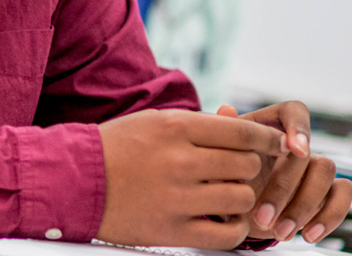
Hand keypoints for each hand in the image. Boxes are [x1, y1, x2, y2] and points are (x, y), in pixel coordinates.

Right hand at [97, 109, 287, 247]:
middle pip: (247, 165)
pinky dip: (234, 229)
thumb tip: (237, 116)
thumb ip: (196, 123)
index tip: (278, 144)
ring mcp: (178, 197)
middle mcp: (179, 160)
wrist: (73, 182)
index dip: (268, 138)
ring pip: (242, 197)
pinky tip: (223, 219)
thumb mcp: (151, 123)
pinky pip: (228, 234)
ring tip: (226, 195)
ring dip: (240, 197)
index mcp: (174, 127)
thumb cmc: (115, 148)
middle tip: (237, 171)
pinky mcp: (173, 230)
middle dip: (249, 168)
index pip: (241, 131)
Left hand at [216, 103, 351, 243]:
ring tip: (279, 232)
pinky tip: (308, 235)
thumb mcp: (214, 160)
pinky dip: (330, 216)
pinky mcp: (326, 190)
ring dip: (304, 206)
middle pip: (305, 154)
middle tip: (261, 216)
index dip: (299, 127)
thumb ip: (220, 138)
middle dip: (284, 189)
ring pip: (326, 171)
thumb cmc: (224, 178)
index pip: (293, 111)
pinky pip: (343, 194)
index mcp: (268, 127)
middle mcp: (294, 144)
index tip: (296, 150)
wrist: (234, 210)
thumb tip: (225, 110)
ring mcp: (312, 166)